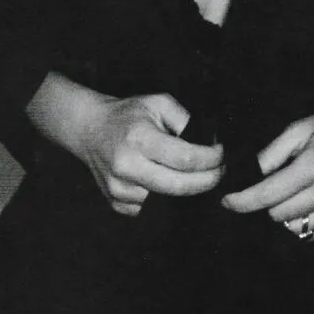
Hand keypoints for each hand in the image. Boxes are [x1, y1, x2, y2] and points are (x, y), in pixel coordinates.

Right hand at [27, 73, 223, 215]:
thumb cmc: (129, 114)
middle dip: (208, 181)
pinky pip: (152, 210)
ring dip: (188, 191)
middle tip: (221, 172)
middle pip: (180, 187)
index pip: (185, 158)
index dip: (211, 159)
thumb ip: (186, 120)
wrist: (90, 129)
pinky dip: (166, 199)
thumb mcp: (159, 103)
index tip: (223, 154)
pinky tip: (170, 182)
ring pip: (167, 201)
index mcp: (139, 139)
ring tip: (198, 175)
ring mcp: (119, 190)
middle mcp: (127, 167)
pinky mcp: (116, 204)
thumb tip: (212, 142)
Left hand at [221, 90, 313, 240]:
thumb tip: (251, 174)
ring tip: (294, 191)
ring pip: (296, 228)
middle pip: (278, 215)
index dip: (242, 201)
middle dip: (266, 202)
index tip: (227, 201)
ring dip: (286, 214)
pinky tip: (310, 200)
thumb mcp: (302, 127)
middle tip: (273, 183)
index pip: (267, 195)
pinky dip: (305, 221)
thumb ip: (273, 152)